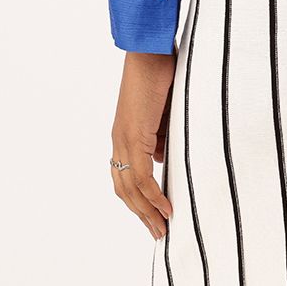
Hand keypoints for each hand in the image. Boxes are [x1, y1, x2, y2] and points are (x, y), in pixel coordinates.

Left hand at [109, 50, 176, 240]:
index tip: (156, 217)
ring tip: (163, 229)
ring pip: (130, 188)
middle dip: (142, 215)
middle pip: (125, 190)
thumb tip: (163, 157)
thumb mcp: (165, 112)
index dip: (139, 201)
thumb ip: (162, 135)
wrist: (151, 51)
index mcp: (126, 136)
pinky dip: (153, 195)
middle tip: (159, 233)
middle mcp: (120, 142)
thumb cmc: (161, 73)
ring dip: (146, 212)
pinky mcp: (134, 136)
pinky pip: (141, 175)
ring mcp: (124, 140)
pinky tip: (166, 208)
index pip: (126, 179)